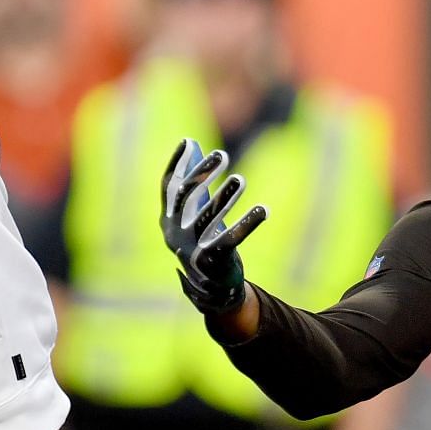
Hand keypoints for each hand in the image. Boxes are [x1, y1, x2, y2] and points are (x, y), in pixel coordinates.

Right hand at [160, 139, 267, 313]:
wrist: (210, 288)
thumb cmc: (205, 240)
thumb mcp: (197, 215)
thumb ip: (197, 189)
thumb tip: (200, 151)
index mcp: (167, 219)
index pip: (168, 187)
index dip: (177, 164)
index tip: (188, 141)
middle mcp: (174, 233)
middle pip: (186, 197)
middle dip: (203, 173)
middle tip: (222, 154)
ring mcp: (191, 248)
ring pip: (208, 218)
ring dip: (224, 197)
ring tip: (240, 179)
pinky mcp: (212, 262)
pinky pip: (230, 239)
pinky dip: (247, 223)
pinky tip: (262, 209)